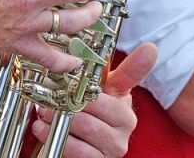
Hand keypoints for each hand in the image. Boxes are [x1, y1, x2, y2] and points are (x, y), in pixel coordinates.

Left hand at [33, 44, 158, 156]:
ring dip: (59, 119)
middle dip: (70, 100)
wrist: (84, 149)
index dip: (139, 62)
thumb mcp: (99, 94)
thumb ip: (104, 71)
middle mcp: (126, 125)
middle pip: (97, 105)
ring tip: (44, 113)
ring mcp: (115, 147)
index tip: (149, 47)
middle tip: (50, 98)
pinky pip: (78, 151)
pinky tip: (43, 129)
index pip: (130, 77)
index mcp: (126, 102)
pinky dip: (56, 138)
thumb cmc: (92, 117)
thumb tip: (127, 48)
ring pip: (86, 127)